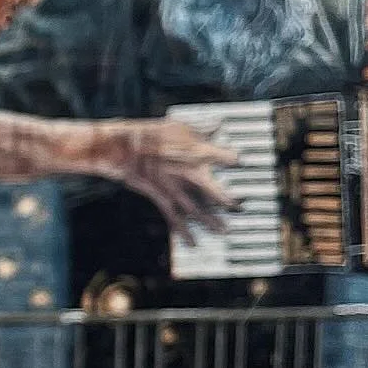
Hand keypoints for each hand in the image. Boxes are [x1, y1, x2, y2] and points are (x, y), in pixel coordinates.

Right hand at [89, 119, 238, 236]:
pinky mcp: (162, 198)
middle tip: (240, 208)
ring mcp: (177, 188)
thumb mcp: (181, 126)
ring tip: (224, 232)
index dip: (238, 162)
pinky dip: (184, 232)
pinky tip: (192, 243)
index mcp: (200, 152)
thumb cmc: (152, 134)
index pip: (229, 159)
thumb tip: (219, 124)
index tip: (243, 165)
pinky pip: (176, 218)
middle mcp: (192, 173)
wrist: (125, 148)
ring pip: (199, 211)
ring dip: (212, 223)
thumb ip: (203, 129)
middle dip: (230, 203)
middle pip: (218, 193)